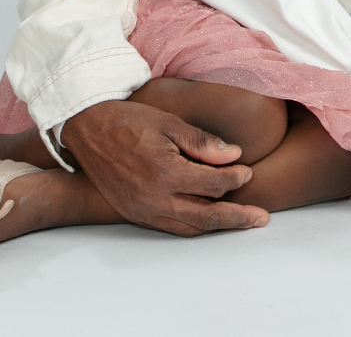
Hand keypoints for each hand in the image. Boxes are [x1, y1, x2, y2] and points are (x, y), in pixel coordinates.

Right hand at [59, 97, 265, 235]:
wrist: (88, 130)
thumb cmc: (130, 122)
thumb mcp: (170, 124)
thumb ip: (203, 143)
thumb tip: (235, 156)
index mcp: (165, 172)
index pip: (214, 184)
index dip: (236, 178)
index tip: (247, 171)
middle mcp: (154, 198)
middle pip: (206, 217)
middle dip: (237, 218)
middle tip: (262, 219)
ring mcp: (142, 210)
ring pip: (189, 228)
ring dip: (217, 227)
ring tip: (241, 222)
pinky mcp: (133, 214)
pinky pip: (170, 228)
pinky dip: (193, 226)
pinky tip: (208, 220)